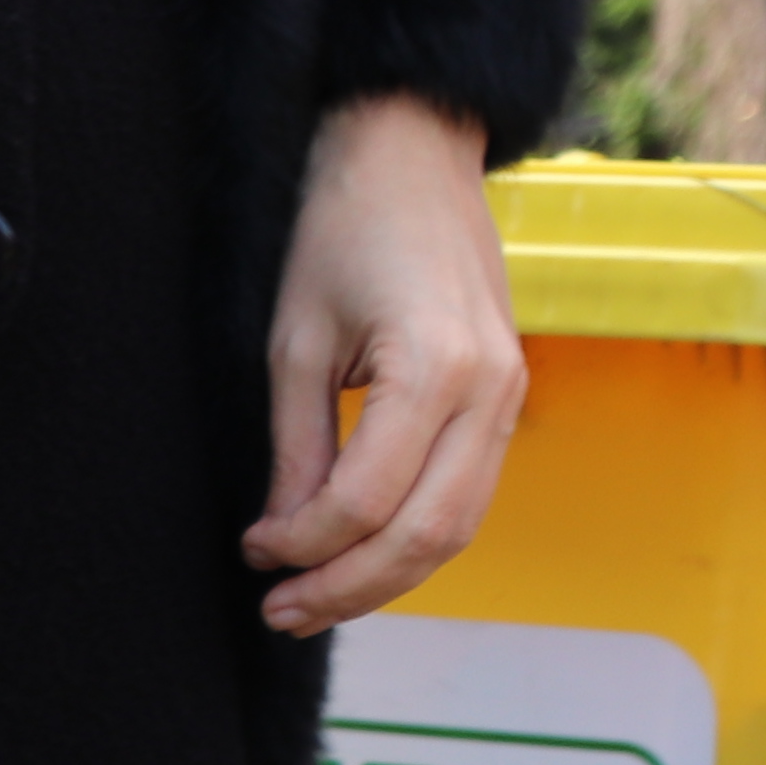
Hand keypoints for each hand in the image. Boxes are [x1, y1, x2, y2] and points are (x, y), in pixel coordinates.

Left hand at [248, 95, 524, 636]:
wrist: (413, 153)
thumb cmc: (345, 225)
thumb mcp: (295, 337)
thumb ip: (297, 445)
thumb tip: (284, 535)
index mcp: (436, 366)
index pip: (366, 499)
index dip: (304, 543)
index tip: (254, 552)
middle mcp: (491, 390)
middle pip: (425, 534)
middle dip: (349, 586)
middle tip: (281, 611)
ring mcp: (512, 396)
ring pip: (458, 528)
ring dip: (388, 576)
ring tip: (318, 598)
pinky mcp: (509, 398)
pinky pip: (470, 495)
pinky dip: (418, 538)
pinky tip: (364, 553)